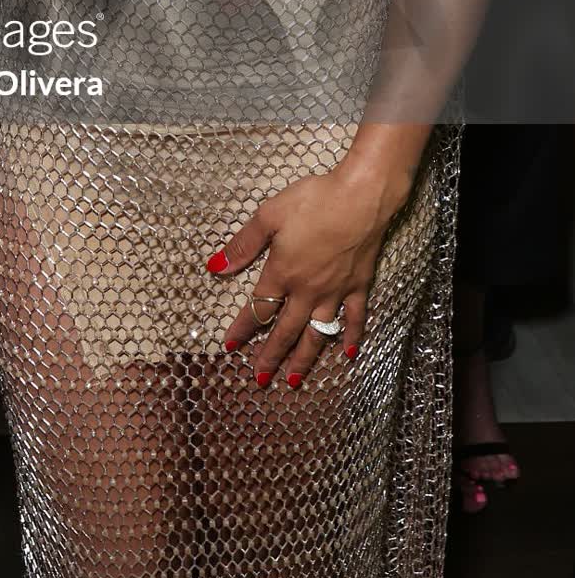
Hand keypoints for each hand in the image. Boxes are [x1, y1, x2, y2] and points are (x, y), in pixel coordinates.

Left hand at [207, 163, 404, 386]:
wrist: (361, 197)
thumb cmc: (313, 200)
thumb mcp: (269, 215)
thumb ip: (243, 245)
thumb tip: (215, 267)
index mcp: (282, 273)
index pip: (258, 309)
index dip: (242, 329)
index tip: (230, 347)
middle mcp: (307, 290)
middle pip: (285, 330)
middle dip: (270, 356)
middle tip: (259, 380)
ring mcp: (335, 291)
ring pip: (317, 333)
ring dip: (304, 358)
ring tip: (294, 380)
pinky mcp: (359, 286)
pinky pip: (354, 318)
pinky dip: (350, 336)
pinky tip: (348, 353)